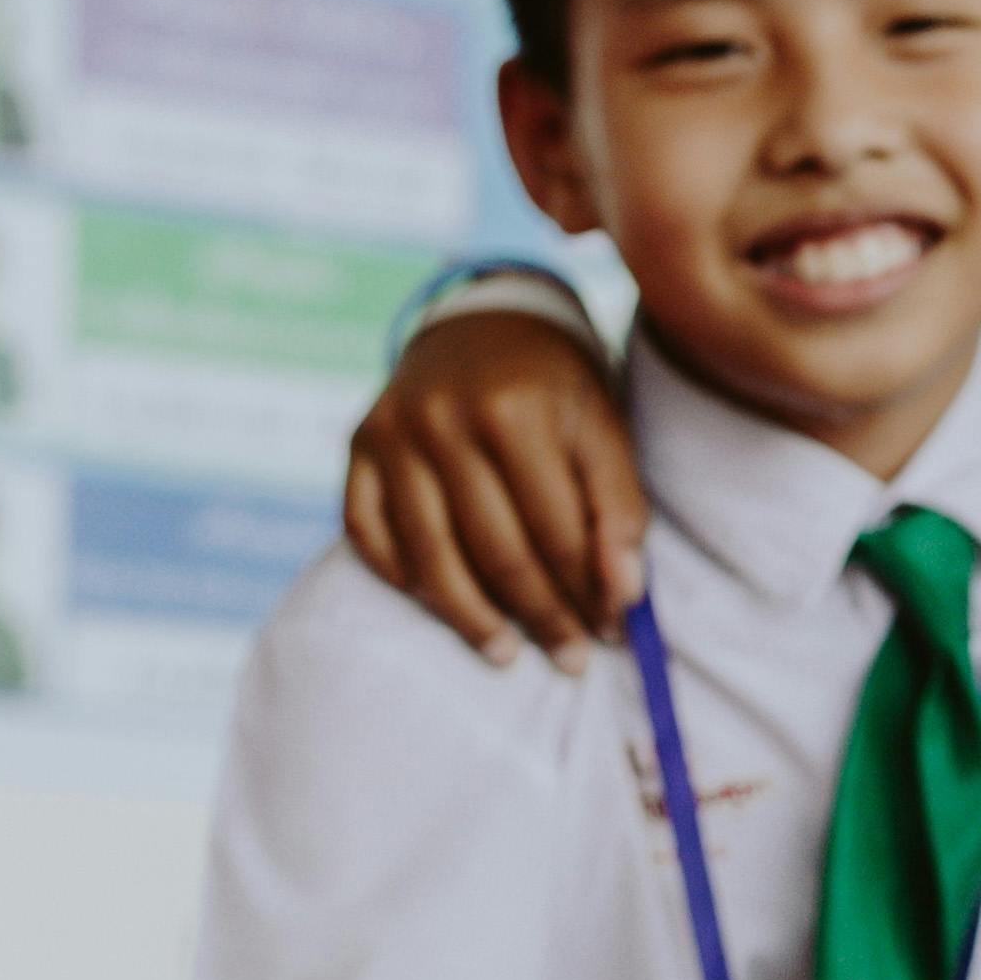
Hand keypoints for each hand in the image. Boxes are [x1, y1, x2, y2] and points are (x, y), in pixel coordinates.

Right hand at [343, 308, 642, 665]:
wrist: (482, 323)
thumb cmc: (556, 389)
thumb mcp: (602, 430)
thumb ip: (619, 510)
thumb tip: (623, 598)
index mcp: (517, 410)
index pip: (557, 530)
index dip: (588, 591)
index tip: (611, 634)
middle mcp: (444, 418)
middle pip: (496, 549)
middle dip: (541, 614)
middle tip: (569, 657)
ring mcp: (392, 432)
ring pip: (429, 554)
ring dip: (471, 616)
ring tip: (506, 653)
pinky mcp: (357, 444)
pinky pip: (366, 531)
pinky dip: (401, 575)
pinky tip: (437, 603)